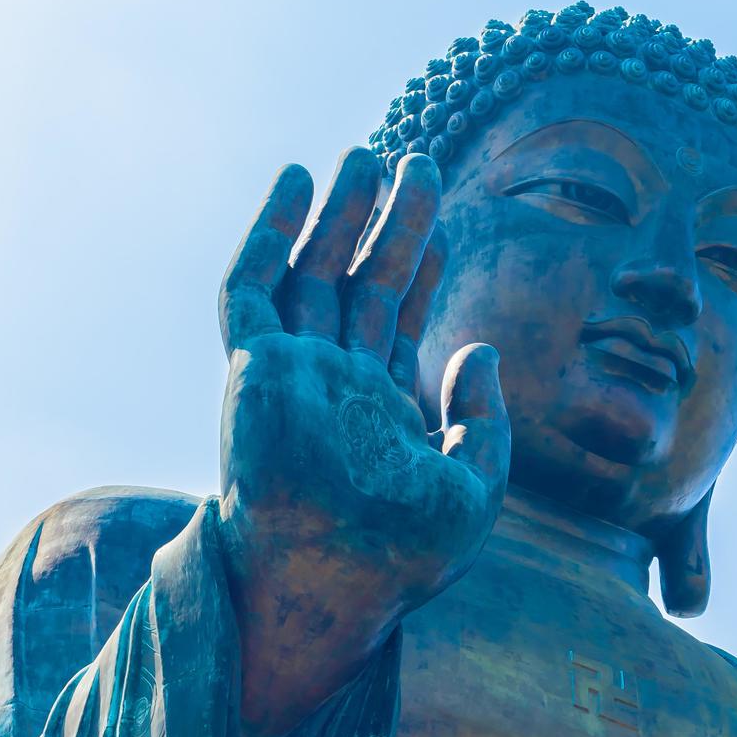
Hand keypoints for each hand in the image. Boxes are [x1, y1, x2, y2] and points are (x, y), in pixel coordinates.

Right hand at [216, 148, 509, 736]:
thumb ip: (484, 421)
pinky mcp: (252, 369)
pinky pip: (252, 287)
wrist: (330, 581)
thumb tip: (480, 350)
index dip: (422, 267)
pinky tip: (299, 180)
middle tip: (418, 159)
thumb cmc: (401, 557)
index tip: (443, 223)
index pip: (399, 321)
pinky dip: (270, 231)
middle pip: (360, 283)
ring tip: (368, 154)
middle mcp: (333, 387)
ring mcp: (290, 375)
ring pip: (311, 272)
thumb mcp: (475, 489)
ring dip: (338, 213)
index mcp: (381, 412)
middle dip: (388, 223)